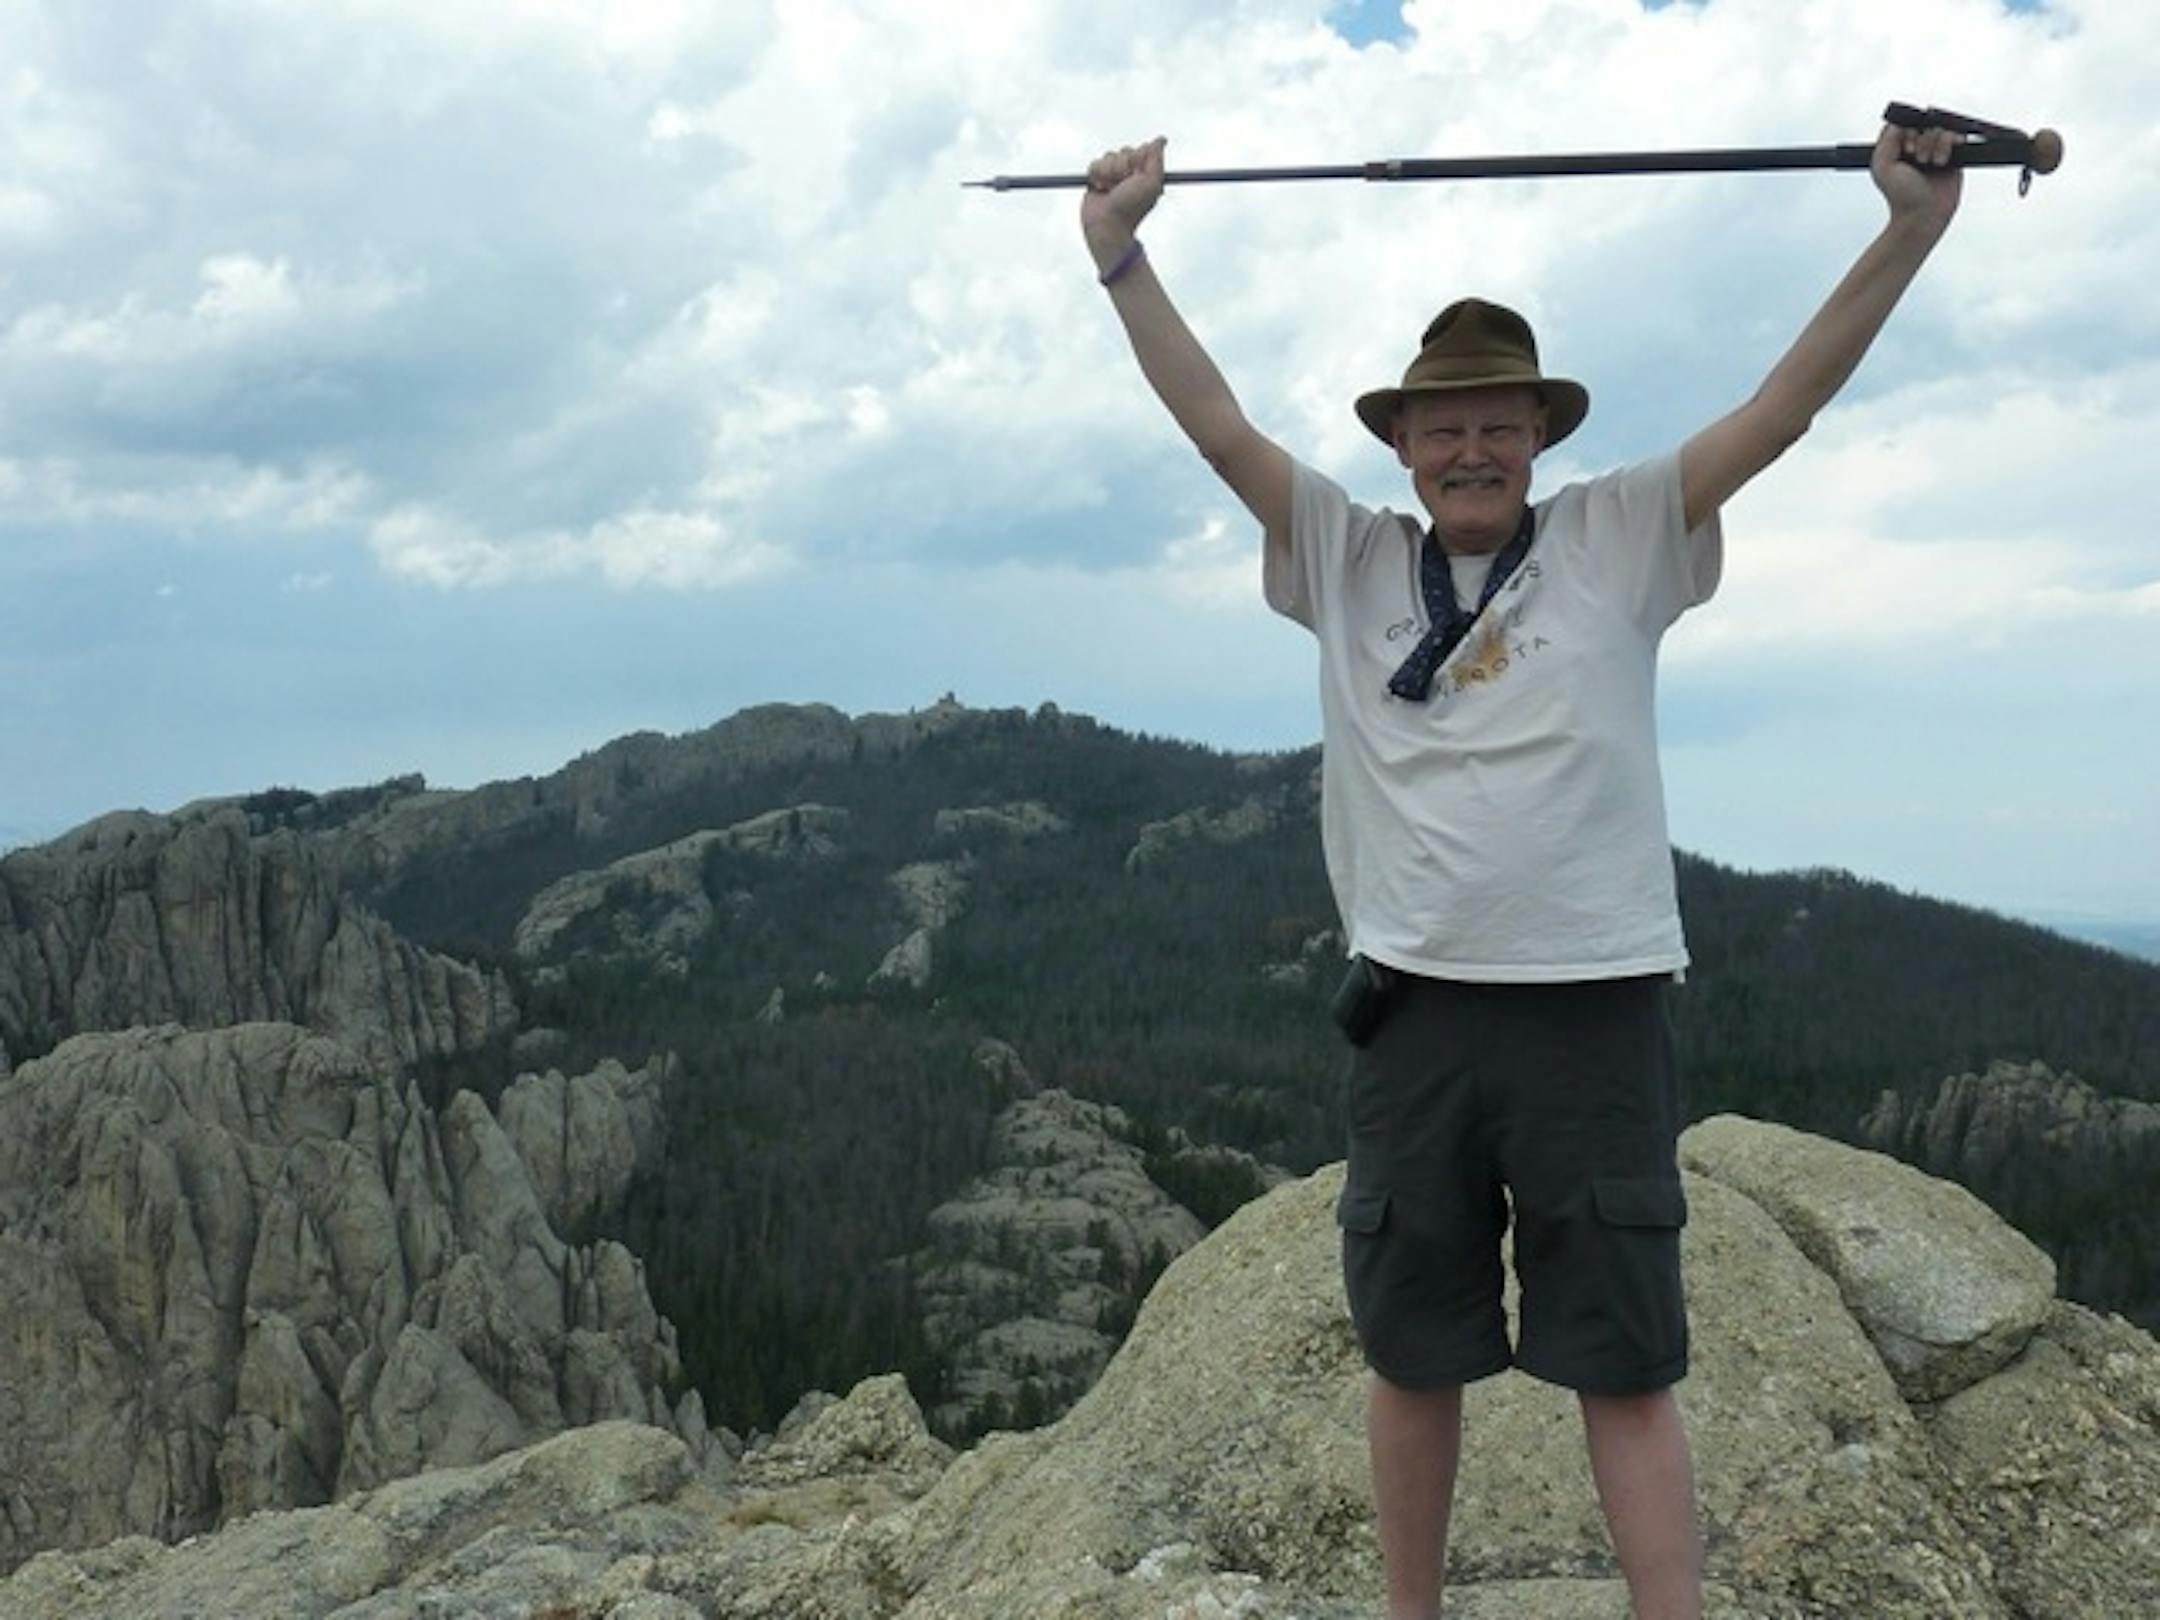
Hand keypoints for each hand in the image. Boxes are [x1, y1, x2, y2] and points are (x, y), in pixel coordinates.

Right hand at [1082, 137, 1166, 260]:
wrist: (1107, 225)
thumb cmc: (1131, 208)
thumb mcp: (1151, 182)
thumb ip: (1156, 159)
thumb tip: (1161, 139)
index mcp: (1145, 172)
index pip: (1140, 150)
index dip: (1136, 161)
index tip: (1136, 176)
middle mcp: (1130, 172)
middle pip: (1124, 151)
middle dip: (1121, 168)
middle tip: (1122, 186)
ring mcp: (1113, 175)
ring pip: (1108, 156)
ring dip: (1108, 173)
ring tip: (1109, 190)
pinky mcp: (1097, 178)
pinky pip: (1094, 163)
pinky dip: (1096, 175)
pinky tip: (1100, 189)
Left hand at [1871, 122, 1961, 232]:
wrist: (1923, 214)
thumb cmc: (1901, 196)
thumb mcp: (1882, 166)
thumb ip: (1886, 140)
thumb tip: (1899, 121)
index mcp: (1896, 148)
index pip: (1903, 123)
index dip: (1906, 132)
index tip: (1905, 149)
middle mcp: (1916, 146)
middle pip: (1923, 123)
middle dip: (1921, 140)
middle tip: (1918, 160)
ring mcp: (1934, 150)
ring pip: (1939, 128)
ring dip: (1935, 144)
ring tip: (1931, 164)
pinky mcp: (1952, 155)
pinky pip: (1956, 136)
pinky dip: (1951, 143)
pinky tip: (1943, 160)